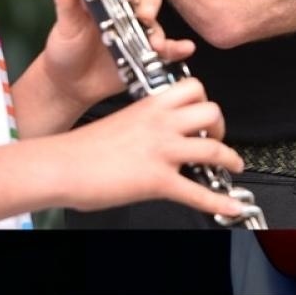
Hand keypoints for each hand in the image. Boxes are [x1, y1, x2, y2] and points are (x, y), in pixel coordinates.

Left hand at [39, 0, 195, 110]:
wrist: (69, 85)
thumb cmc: (65, 49)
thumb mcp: (64, 25)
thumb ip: (65, 1)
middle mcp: (126, 8)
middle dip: (149, 2)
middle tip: (143, 14)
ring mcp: (137, 31)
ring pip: (156, 22)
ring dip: (159, 30)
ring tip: (154, 43)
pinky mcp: (146, 53)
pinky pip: (166, 48)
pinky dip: (177, 48)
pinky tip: (184, 49)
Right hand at [57, 77, 246, 218]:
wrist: (61, 165)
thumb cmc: (80, 148)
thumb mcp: (120, 121)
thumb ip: (143, 124)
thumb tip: (154, 137)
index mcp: (150, 106)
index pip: (192, 87)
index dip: (204, 100)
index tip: (204, 112)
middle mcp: (161, 124)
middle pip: (211, 110)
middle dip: (221, 125)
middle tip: (216, 137)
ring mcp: (162, 151)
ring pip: (213, 147)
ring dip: (230, 158)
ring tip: (234, 165)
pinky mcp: (158, 180)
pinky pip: (198, 192)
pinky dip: (220, 202)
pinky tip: (231, 207)